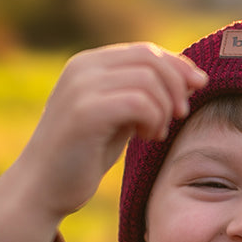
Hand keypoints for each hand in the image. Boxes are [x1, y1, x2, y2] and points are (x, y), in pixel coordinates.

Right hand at [0, 43, 206, 241]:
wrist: (42, 189)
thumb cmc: (83, 156)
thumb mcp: (117, 117)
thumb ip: (142, 94)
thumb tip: (191, 78)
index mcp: (88, 64)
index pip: (146, 52)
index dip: (178, 68)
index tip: (198, 88)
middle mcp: (82, 68)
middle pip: (151, 60)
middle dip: (176, 87)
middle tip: (179, 116)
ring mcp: (81, 88)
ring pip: (149, 81)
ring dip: (164, 109)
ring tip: (156, 133)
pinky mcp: (85, 113)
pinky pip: (140, 103)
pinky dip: (154, 120)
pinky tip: (147, 138)